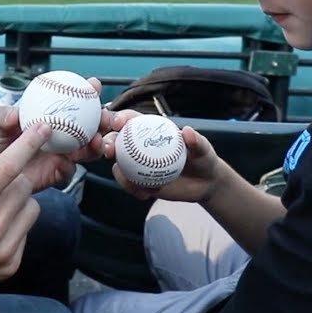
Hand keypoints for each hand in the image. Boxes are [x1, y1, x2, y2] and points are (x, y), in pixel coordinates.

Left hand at [0, 76, 110, 190]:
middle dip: (104, 120)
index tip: (94, 85)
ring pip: (87, 149)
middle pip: (91, 125)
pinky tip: (66, 163)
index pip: (76, 100)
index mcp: (54, 115)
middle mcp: (64, 133)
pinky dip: (71, 166)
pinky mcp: (57, 173)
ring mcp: (63, 153)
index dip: (89, 91)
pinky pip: (69, 170)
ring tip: (96, 141)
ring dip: (96, 145)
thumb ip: (5, 117)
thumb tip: (14, 114)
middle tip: (105, 118)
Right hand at [0, 123, 51, 289]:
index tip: (43, 129)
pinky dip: (16, 224)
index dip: (29, 144)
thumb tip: (5, 157)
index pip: (8, 167)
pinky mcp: (10, 265)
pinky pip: (28, 230)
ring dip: (19, 202)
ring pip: (32, 206)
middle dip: (14, 180)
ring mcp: (1, 250)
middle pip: (23, 185)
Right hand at [103, 110, 222, 203]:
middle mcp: (140, 145)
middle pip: (117, 140)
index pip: (133, 120)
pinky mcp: (139, 181)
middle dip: (107, 142)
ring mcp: (137, 164)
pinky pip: (128, 184)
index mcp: (152, 130)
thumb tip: (187, 131)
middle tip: (109, 151)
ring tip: (133, 183)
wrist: (204, 184)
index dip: (122, 118)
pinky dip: (132, 189)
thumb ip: (196, 141)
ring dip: (120, 173)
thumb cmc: (203, 159)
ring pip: (118, 164)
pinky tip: (145, 194)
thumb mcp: (203, 150)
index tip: (119, 123)